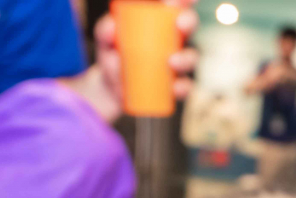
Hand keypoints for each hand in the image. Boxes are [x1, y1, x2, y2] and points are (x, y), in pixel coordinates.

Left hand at [62, 0, 198, 122]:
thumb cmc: (112, 58)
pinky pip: (185, 86)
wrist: (110, 91)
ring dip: (185, 58)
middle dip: (188, 21)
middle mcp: (173, 41)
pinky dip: (182, 87)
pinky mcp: (176, 87)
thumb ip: (105, 32)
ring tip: (172, 62)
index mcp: (158, 23)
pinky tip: (175, 88)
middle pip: (188, 26)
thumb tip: (112, 26)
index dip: (183, 1)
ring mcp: (177, 64)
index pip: (174, 7)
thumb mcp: (105, 42)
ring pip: (191, 57)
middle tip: (180, 23)